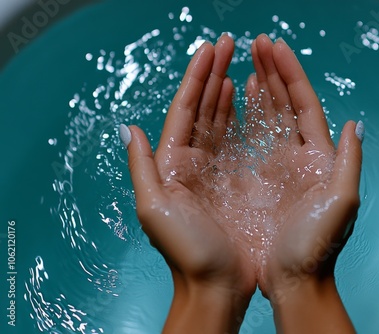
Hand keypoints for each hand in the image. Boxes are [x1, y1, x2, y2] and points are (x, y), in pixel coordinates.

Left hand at [123, 35, 255, 333]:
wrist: (217, 286)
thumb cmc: (188, 252)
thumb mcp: (156, 209)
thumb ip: (142, 167)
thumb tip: (129, 128)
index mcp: (171, 163)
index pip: (184, 109)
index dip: (197, 77)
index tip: (211, 49)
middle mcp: (190, 162)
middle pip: (201, 108)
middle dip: (213, 73)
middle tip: (228, 44)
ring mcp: (213, 169)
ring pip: (218, 119)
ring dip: (225, 89)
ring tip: (236, 63)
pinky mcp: (234, 180)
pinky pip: (235, 140)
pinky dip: (238, 116)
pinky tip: (242, 99)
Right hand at [246, 34, 362, 332]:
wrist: (294, 280)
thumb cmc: (316, 246)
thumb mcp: (341, 202)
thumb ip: (349, 160)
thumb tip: (355, 123)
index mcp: (320, 157)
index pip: (305, 104)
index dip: (291, 73)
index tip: (275, 47)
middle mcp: (301, 156)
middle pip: (286, 104)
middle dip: (273, 71)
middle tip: (256, 44)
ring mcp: (278, 166)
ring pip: (268, 117)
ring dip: (259, 88)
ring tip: (248, 63)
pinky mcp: (258, 179)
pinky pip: (250, 140)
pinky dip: (245, 116)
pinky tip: (239, 99)